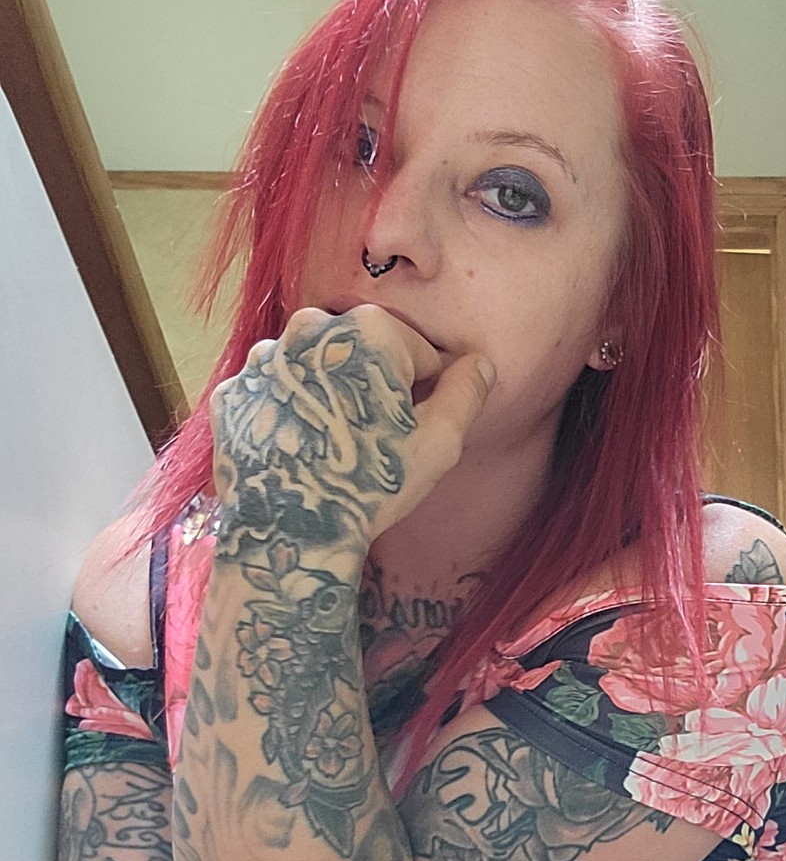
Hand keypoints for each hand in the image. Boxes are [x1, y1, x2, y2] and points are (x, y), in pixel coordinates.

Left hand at [210, 305, 494, 552]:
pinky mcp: (231, 392)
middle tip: (371, 442)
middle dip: (371, 387)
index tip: (410, 430)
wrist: (289, 533)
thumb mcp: (440, 442)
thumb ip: (467, 392)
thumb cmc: (371, 486)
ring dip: (327, 397)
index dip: (423, 394)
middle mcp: (310, 328)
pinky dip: (286, 415)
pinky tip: (296, 451)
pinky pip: (272, 394)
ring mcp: (263, 359)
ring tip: (331, 449)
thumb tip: (478, 364)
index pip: (417, 352)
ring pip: (314, 369)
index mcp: (371, 330)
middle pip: (361, 354)